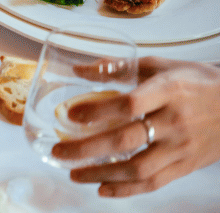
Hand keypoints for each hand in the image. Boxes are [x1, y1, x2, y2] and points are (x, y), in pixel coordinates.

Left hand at [52, 57, 219, 196]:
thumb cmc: (196, 81)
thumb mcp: (159, 66)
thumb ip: (119, 68)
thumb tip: (79, 70)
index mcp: (168, 91)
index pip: (130, 104)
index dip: (98, 111)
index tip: (71, 114)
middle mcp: (174, 122)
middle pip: (126, 140)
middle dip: (88, 149)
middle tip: (60, 151)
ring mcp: (181, 148)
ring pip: (138, 169)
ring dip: (101, 174)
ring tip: (74, 172)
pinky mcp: (186, 166)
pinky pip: (154, 183)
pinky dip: (126, 190)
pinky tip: (103, 188)